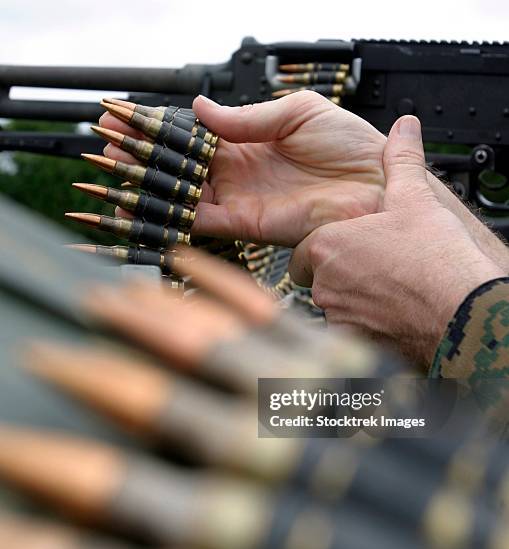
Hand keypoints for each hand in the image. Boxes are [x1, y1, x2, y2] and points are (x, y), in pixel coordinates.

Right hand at [99, 91, 385, 245]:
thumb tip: (202, 107)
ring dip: (149, 183)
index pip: (194, 134)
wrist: (376, 185)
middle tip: (107, 143)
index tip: (127, 117)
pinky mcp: (248, 224)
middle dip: (144, 154)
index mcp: (249, 141)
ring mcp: (241, 199)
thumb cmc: (349, 144)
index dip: (161, 126)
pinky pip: (203, 221)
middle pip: (181, 164)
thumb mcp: (296, 113)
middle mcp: (239, 172)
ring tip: (113, 168)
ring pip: (184, 193)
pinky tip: (144, 204)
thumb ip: (246, 118)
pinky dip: (173, 214)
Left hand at [289, 116, 504, 367]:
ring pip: (333, 305)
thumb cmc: (435, 257)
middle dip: (338, 275)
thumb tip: (403, 128)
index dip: (328, 250)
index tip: (350, 249)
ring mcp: (337, 315)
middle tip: (373, 269)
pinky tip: (392, 314)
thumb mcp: (415, 200)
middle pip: (318, 279)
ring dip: (352, 299)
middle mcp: (324, 283)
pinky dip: (365, 324)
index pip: (307, 251)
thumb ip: (401, 162)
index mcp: (328, 245)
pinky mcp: (353, 340)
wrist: (460, 307)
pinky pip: (349, 330)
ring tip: (388, 290)